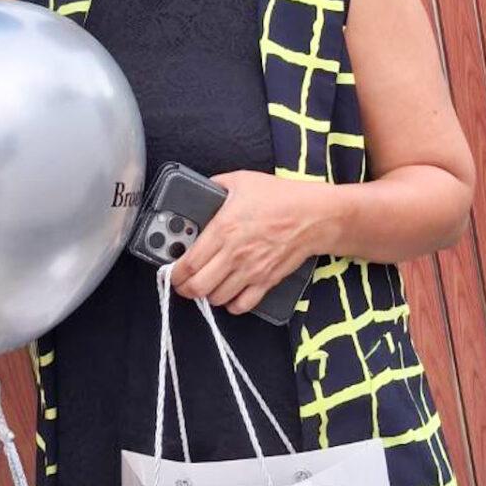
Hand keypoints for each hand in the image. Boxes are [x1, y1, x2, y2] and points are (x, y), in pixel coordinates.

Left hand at [169, 170, 323, 315]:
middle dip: (185, 288)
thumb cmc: (280, 197)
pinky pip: (242, 305)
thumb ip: (215, 186)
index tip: (171, 271)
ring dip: (207, 295)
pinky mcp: (267, 281)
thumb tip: (201, 190)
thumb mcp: (241, 180)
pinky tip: (229, 293)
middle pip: (198, 287)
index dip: (174, 273)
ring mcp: (251, 271)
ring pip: (217, 298)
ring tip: (206, 285)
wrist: (314, 216)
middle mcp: (234, 254)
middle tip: (184, 282)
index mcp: (223, 229)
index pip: (188, 263)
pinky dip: (232, 304)